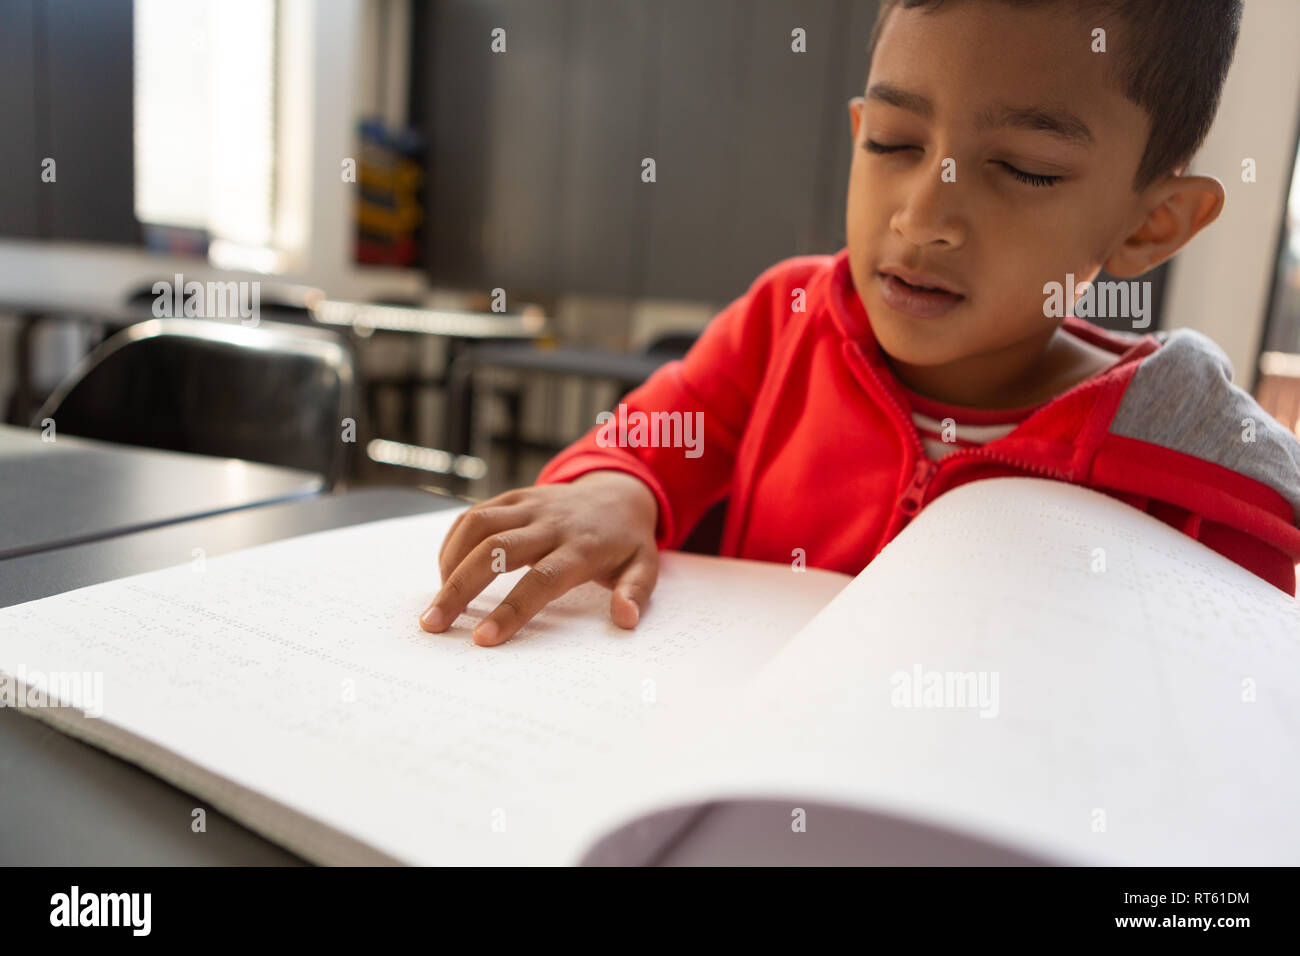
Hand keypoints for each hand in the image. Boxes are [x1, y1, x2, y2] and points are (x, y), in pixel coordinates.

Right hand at [419, 470, 659, 645]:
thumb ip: (636, 592)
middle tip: (434, 624)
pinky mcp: (514, 497)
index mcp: (581, 547)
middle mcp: (551, 523)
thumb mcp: (645, 566)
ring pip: (478, 525)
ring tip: (437, 602)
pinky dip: (453, 542)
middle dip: (460, 587)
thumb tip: (626, 620)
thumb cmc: (625, 541)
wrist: (619, 492)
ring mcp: (529, 506)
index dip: (511, 610)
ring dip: (449, 563)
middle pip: (496, 550)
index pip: (541, 580)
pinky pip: (475, 514)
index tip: (483, 639)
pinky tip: (445, 573)